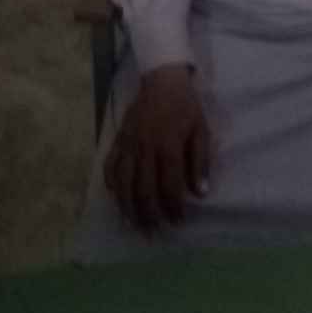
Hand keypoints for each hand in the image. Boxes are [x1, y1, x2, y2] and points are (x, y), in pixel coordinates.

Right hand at [104, 63, 210, 234]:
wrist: (162, 78)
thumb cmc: (185, 105)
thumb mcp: (201, 130)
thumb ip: (200, 162)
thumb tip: (200, 193)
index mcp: (168, 145)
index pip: (170, 185)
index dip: (174, 207)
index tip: (178, 222)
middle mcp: (145, 148)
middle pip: (144, 190)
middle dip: (149, 215)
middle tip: (154, 233)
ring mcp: (129, 144)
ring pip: (123, 183)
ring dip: (128, 208)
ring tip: (135, 225)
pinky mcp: (118, 140)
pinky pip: (110, 166)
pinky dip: (112, 185)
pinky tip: (117, 198)